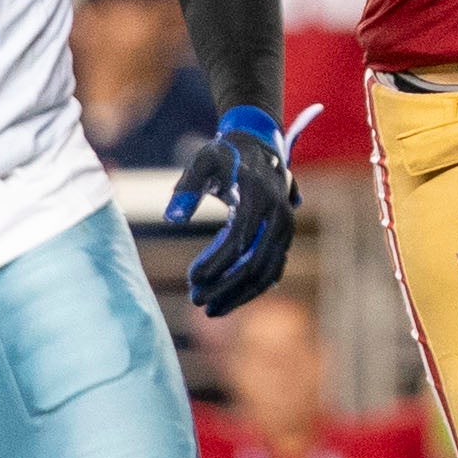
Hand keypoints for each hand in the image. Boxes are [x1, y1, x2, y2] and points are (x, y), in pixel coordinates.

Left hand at [162, 106, 301, 314]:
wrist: (259, 148)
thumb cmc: (225, 155)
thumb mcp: (202, 161)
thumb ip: (186, 187)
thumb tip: (172, 218)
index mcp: (259, 197)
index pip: (238, 241)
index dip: (215, 264)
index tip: (191, 279)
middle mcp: (278, 216)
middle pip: (254, 265)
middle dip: (224, 287)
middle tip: (195, 301)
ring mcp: (285, 230)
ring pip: (266, 275)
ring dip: (238, 296)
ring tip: (210, 310)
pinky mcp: (284, 240)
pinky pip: (271, 272)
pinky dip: (251, 291)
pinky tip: (228, 302)